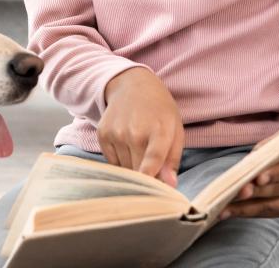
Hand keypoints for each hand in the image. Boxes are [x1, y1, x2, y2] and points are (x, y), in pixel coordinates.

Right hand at [99, 67, 183, 186]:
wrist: (132, 85)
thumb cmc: (159, 111)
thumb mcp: (175, 130)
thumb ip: (172, 159)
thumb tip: (170, 185)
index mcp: (159, 130)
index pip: (153, 160)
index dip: (151, 179)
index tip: (152, 193)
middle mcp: (134, 131)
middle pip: (138, 171)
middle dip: (146, 177)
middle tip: (153, 172)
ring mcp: (116, 132)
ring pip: (125, 169)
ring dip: (133, 168)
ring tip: (139, 151)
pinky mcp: (102, 134)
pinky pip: (112, 162)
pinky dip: (120, 161)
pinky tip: (127, 146)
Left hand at [220, 115, 278, 219]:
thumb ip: (267, 149)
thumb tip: (245, 165)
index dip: (272, 174)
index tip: (256, 178)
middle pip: (276, 191)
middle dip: (253, 194)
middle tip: (231, 195)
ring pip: (271, 207)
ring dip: (246, 210)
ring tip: (224, 209)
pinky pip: (271, 213)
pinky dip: (251, 213)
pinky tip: (233, 212)